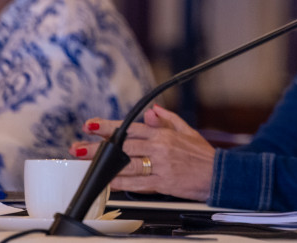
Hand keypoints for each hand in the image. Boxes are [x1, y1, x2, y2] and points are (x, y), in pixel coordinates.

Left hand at [71, 105, 216, 201]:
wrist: (218, 174)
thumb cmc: (203, 155)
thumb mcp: (188, 132)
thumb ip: (168, 120)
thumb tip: (152, 111)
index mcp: (165, 134)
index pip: (131, 128)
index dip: (109, 127)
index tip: (91, 126)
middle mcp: (160, 148)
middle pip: (123, 146)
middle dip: (98, 147)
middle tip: (78, 147)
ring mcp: (160, 167)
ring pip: (127, 164)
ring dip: (104, 166)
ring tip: (86, 165)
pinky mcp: (162, 184)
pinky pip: (137, 184)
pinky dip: (121, 183)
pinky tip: (108, 183)